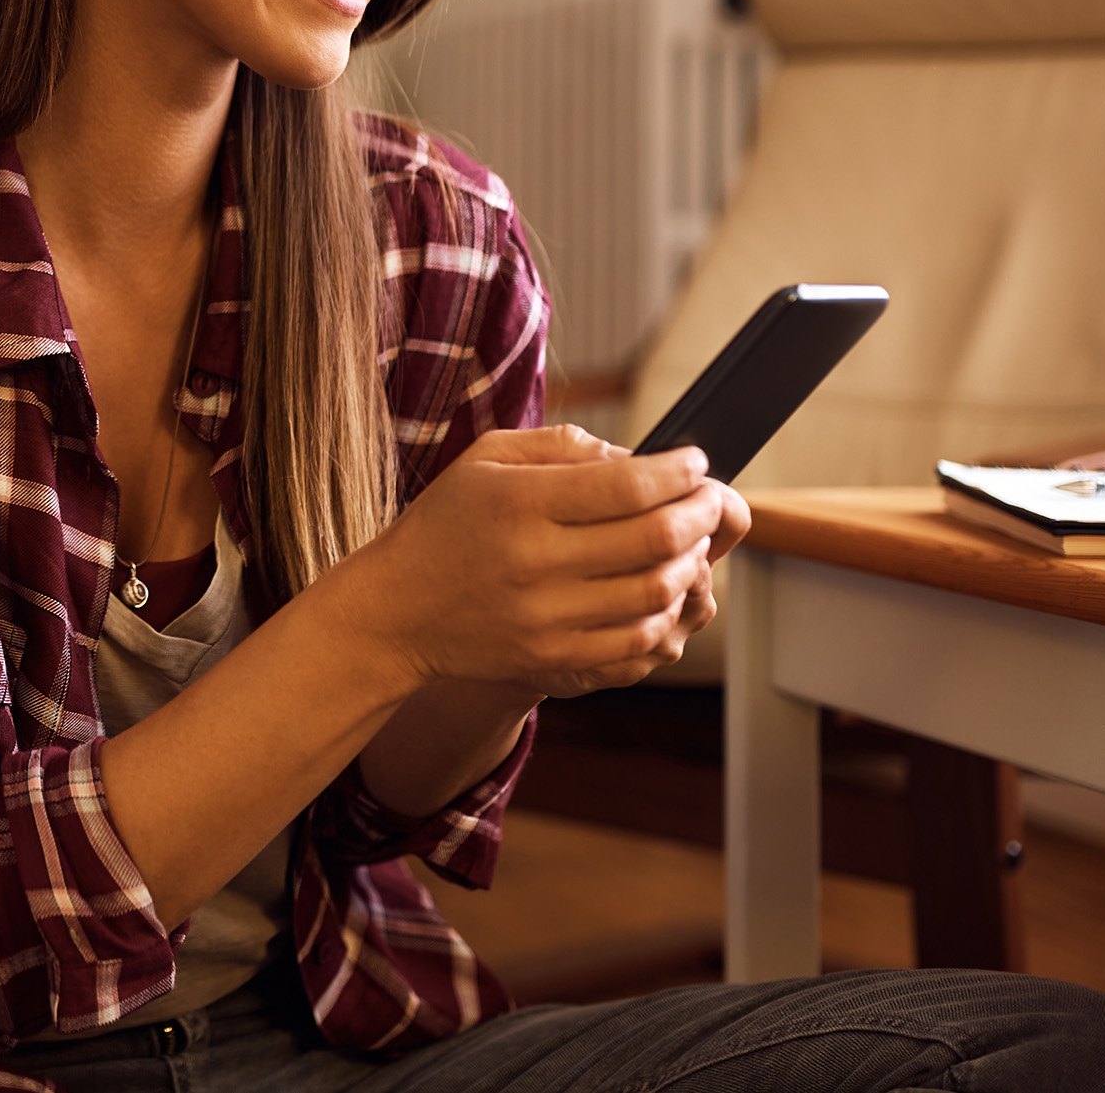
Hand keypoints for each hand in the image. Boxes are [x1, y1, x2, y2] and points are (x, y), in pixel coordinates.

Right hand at [311, 425, 736, 700]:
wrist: (396, 610)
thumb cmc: (445, 524)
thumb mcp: (484, 460)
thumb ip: (561, 446)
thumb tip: (636, 458)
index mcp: (518, 500)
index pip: (627, 484)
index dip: (678, 471)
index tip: (695, 461)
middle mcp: (533, 559)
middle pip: (655, 537)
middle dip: (701, 512)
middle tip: (709, 499)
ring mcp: (544, 616)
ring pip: (655, 591)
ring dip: (691, 561)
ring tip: (691, 542)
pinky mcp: (552, 657)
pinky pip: (635, 639)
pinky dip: (664, 611)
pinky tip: (662, 588)